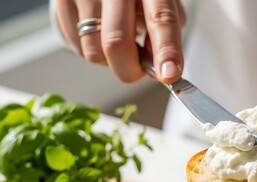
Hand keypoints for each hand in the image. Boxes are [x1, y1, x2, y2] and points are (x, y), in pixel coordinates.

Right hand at [55, 0, 185, 82]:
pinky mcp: (62, 2)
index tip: (169, 74)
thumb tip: (162, 69)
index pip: (160, 18)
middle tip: (138, 70)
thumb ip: (165, 36)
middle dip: (130, 70)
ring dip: (110, 61)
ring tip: (117, 41)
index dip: (166, 50)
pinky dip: (94, 52)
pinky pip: (78, 49)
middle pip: (117, 42)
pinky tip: (99, 34)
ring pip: (94, 53)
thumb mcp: (160, 6)